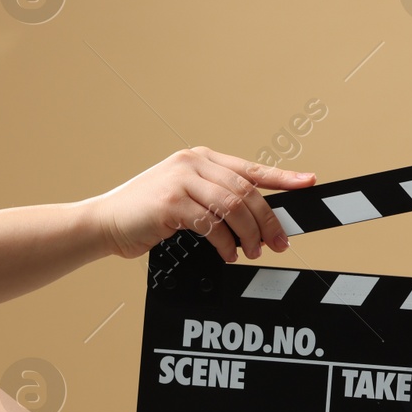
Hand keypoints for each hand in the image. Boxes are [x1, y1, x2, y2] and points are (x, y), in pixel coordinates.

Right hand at [81, 147, 315, 263]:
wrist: (103, 223)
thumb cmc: (147, 214)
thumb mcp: (186, 198)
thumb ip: (217, 199)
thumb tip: (258, 220)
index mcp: (201, 158)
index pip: (251, 168)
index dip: (283, 176)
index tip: (308, 183)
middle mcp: (193, 163)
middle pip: (247, 191)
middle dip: (268, 220)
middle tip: (278, 243)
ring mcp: (180, 179)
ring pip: (233, 206)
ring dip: (249, 234)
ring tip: (253, 252)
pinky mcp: (170, 202)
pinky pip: (211, 224)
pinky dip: (225, 242)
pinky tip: (227, 253)